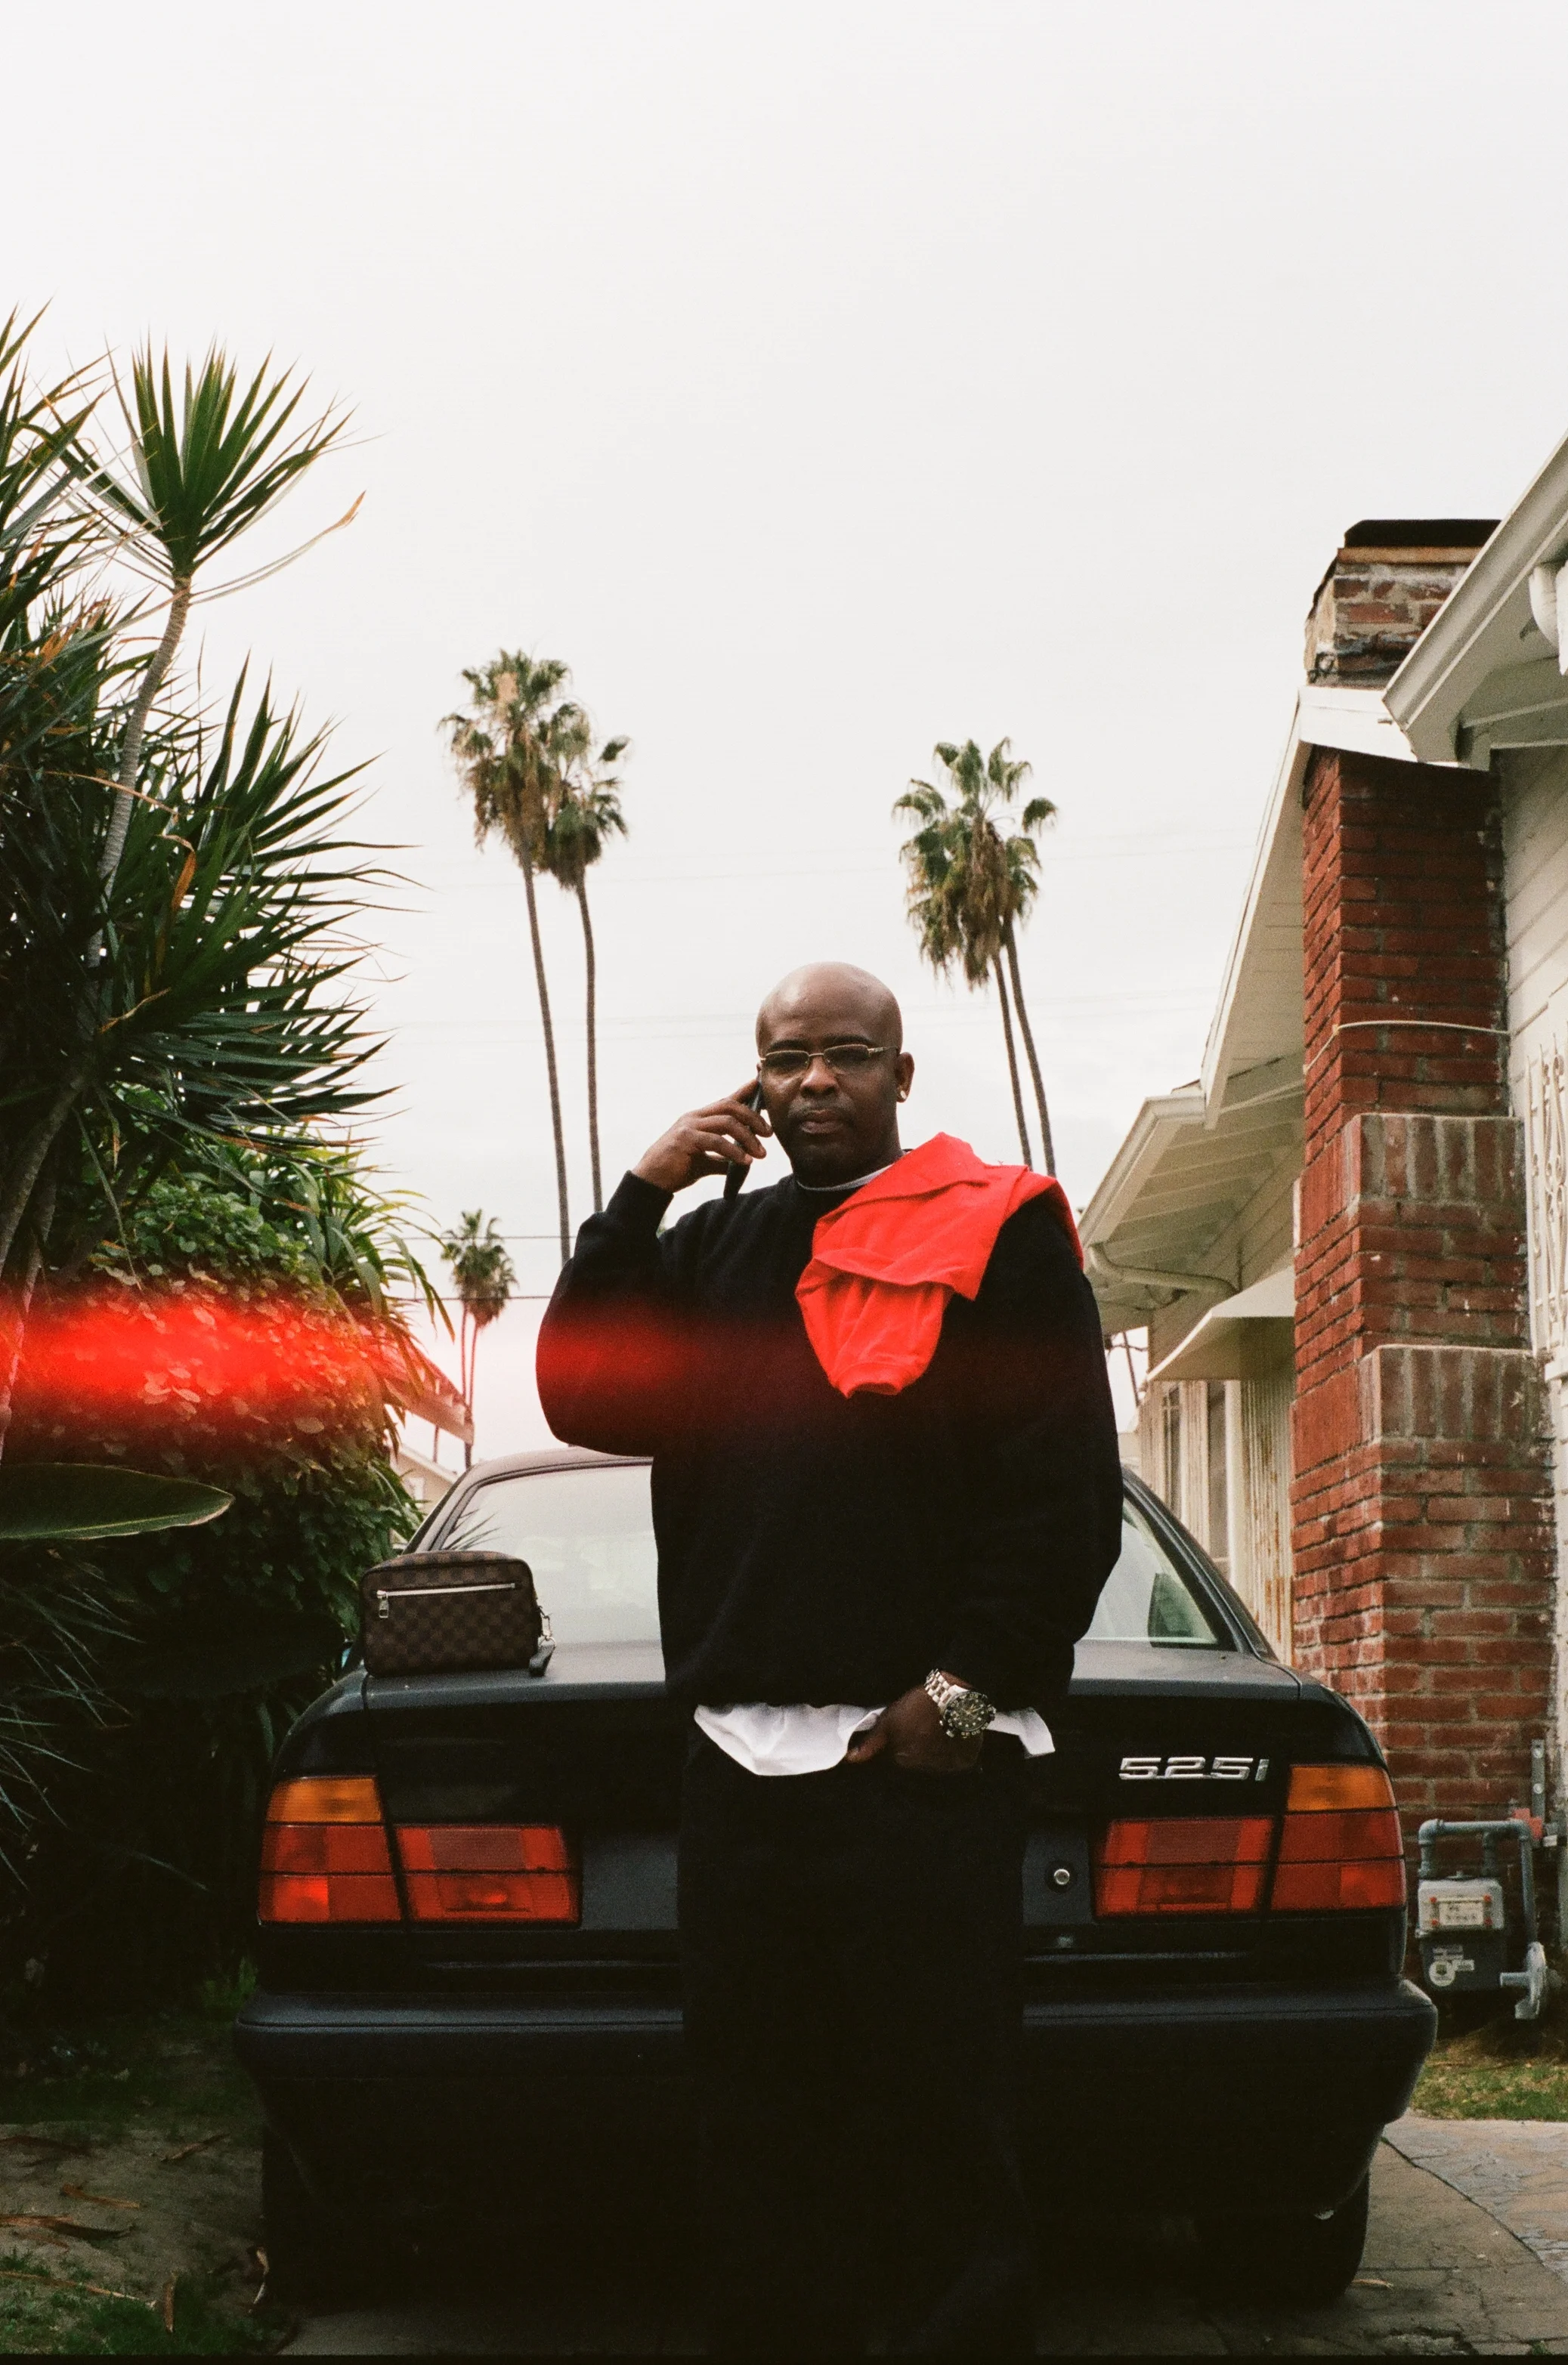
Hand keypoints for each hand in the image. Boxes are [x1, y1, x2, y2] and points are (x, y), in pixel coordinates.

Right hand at [633, 1081, 771, 1194]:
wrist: (651, 1182)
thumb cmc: (675, 1170)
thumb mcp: (703, 1162)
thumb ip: (721, 1159)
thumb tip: (741, 1162)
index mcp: (699, 1118)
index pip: (726, 1100)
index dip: (745, 1091)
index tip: (761, 1085)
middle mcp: (694, 1117)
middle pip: (731, 1106)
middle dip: (754, 1117)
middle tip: (768, 1134)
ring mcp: (689, 1126)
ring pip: (727, 1122)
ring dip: (748, 1137)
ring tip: (760, 1154)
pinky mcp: (686, 1139)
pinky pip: (716, 1141)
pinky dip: (734, 1151)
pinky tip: (744, 1162)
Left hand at [844, 1678, 983, 1774]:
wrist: (950, 1695)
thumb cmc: (916, 1706)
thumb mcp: (888, 1720)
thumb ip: (871, 1743)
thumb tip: (850, 1759)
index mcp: (903, 1761)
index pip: (896, 1758)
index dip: (900, 1742)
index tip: (907, 1728)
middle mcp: (924, 1769)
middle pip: (916, 1762)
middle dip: (917, 1748)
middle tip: (922, 1726)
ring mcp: (945, 1767)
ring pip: (936, 1762)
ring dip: (935, 1751)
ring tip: (938, 1729)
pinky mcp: (964, 1761)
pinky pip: (957, 1761)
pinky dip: (954, 1751)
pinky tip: (952, 1735)